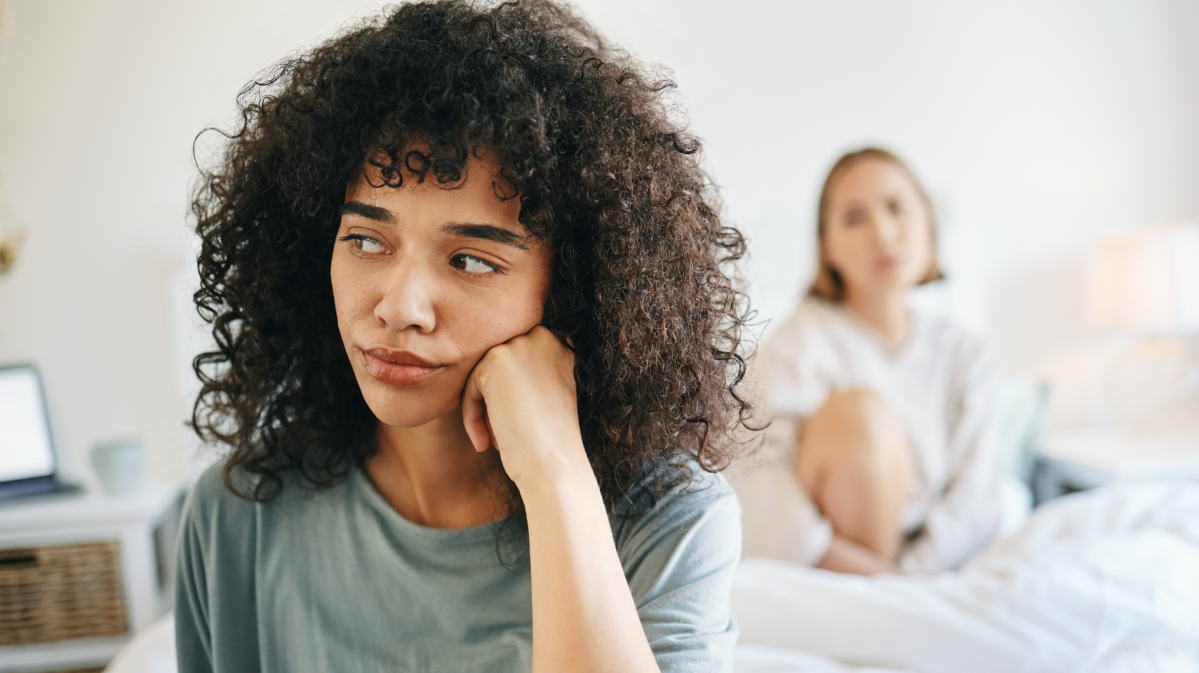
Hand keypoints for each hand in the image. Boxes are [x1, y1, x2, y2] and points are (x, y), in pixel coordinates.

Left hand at [461, 326, 588, 490]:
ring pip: (484, 377)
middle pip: (500, 369)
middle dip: (498, 403)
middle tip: (504, 437)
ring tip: (498, 440)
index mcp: (563, 344)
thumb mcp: (548, 397)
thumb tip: (493, 374)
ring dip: (486, 411)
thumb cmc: (552, 442)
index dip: (513, 399)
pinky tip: (486, 443)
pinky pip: (471, 386)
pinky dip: (473, 416)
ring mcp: (521, 345)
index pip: (518, 366)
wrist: (554, 464)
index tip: (518, 428)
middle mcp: (545, 337)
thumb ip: (527, 376)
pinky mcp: (496, 359)